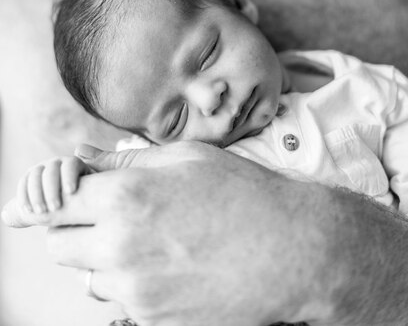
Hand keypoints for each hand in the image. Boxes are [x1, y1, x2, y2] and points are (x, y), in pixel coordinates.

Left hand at [3, 142, 407, 325]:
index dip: (59, 195)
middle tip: (105, 217)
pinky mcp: (151, 320)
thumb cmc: (242, 193)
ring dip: (100, 260)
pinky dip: (127, 286)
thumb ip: (122, 160)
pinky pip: (116, 303)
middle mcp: (119, 246)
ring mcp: (134, 290)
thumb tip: (79, 157)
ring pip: (86, 277)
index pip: (57, 199)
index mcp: (125, 196)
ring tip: (145, 242)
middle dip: (73, 228)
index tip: (62, 197)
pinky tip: (164, 266)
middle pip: (57, 244)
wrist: (292, 250)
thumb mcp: (184, 157)